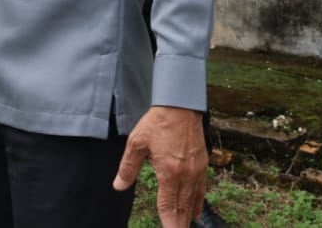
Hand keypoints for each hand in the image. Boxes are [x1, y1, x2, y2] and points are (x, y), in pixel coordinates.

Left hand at [113, 106, 206, 226]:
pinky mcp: (202, 164)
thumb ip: (128, 167)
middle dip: (179, 225)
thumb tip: (119, 186)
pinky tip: (196, 212)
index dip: (168, 223)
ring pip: (193, 201)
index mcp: (170, 172)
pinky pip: (201, 190)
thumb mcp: (137, 142)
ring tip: (183, 227)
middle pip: (182, 208)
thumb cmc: (157, 122)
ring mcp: (196, 170)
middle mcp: (186, 175)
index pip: (169, 206)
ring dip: (188, 217)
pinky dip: (198, 203)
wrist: (180, 106)